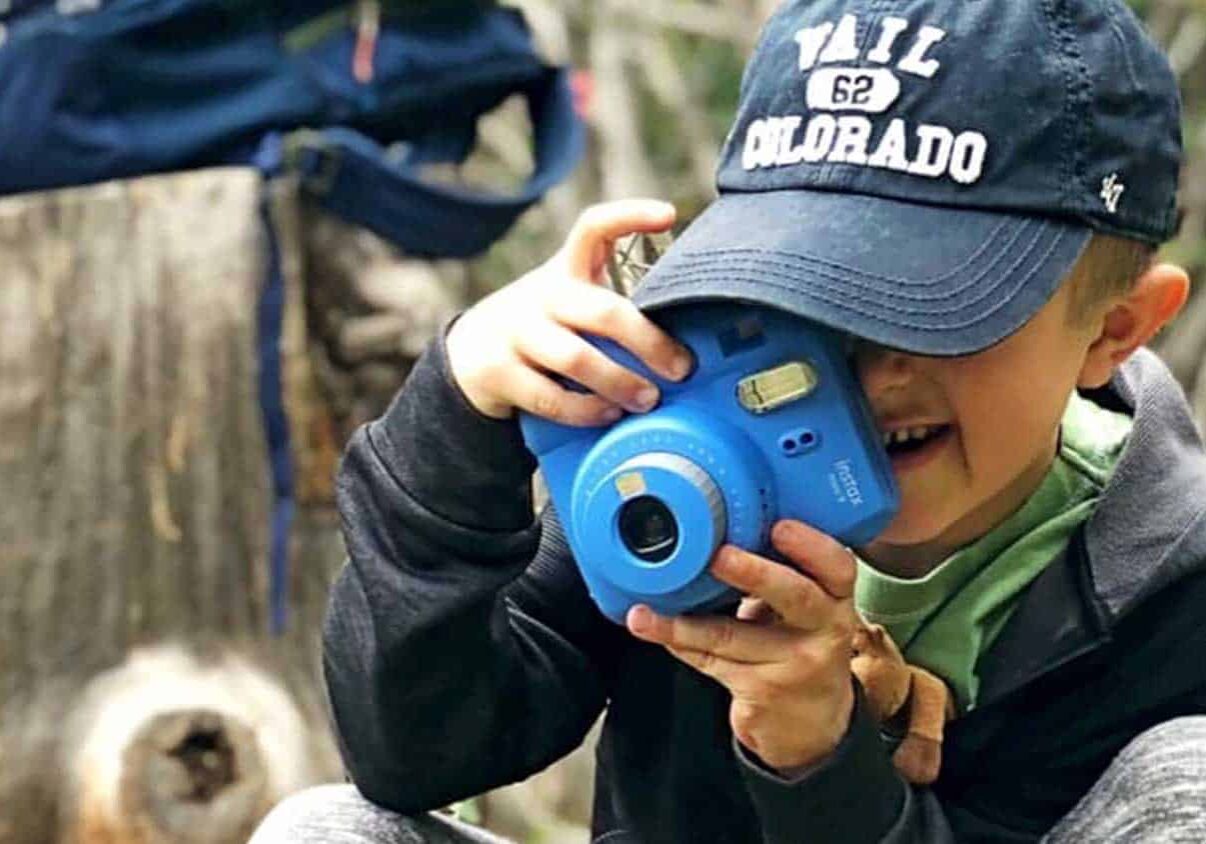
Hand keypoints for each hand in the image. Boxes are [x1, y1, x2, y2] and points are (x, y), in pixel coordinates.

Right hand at [446, 199, 693, 424]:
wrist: (472, 356)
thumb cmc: (546, 331)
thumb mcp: (572, 305)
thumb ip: (615, 313)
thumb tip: (686, 349)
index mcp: (566, 271)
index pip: (594, 228)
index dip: (630, 216)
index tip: (669, 214)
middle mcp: (541, 294)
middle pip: (602, 311)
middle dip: (648, 341)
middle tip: (681, 369)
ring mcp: (516, 332)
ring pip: (576, 358)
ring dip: (620, 383)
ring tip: (649, 400)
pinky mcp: (498, 370)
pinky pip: (550, 396)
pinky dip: (586, 411)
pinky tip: (609, 415)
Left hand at [626, 520, 857, 772]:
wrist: (811, 725)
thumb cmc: (800, 647)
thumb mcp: (807, 613)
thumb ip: (782, 578)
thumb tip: (723, 532)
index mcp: (835, 601)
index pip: (837, 568)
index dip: (811, 545)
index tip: (778, 526)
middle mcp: (823, 633)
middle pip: (795, 597)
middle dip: (755, 574)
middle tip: (719, 556)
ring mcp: (792, 667)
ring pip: (730, 636)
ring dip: (681, 623)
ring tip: (644, 613)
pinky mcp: (761, 693)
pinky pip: (709, 660)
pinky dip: (677, 640)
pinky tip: (651, 627)